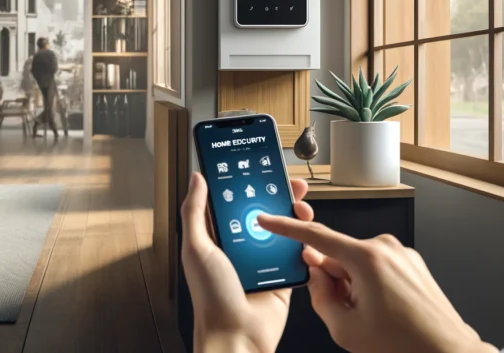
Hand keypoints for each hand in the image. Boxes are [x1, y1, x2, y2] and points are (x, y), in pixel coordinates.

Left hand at [181, 172, 313, 352]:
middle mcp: (239, 248)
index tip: (258, 167)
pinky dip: (305, 244)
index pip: (231, 202)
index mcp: (216, 238)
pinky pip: (296, 254)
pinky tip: (308, 234)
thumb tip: (197, 179)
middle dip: (277, 196)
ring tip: (302, 208)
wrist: (238, 335)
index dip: (245, 183)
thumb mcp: (196, 248)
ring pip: (282, 230)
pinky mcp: (282, 276)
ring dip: (294, 217)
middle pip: (262, 212)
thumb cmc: (212, 297)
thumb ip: (195, 211)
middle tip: (291, 185)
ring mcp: (262, 261)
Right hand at [255, 213, 496, 352]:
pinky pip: (377, 267)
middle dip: (333, 279)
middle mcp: (385, 248)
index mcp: (366, 258)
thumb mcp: (346, 328)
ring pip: (358, 264)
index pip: (315, 236)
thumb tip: (317, 277)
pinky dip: (371, 285)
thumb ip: (320, 297)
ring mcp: (401, 254)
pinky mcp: (412, 263)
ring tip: (372, 316)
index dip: (286, 228)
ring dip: (353, 285)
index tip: (267, 220)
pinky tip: (384, 312)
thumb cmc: (405, 345)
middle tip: (346, 311)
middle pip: (338, 256)